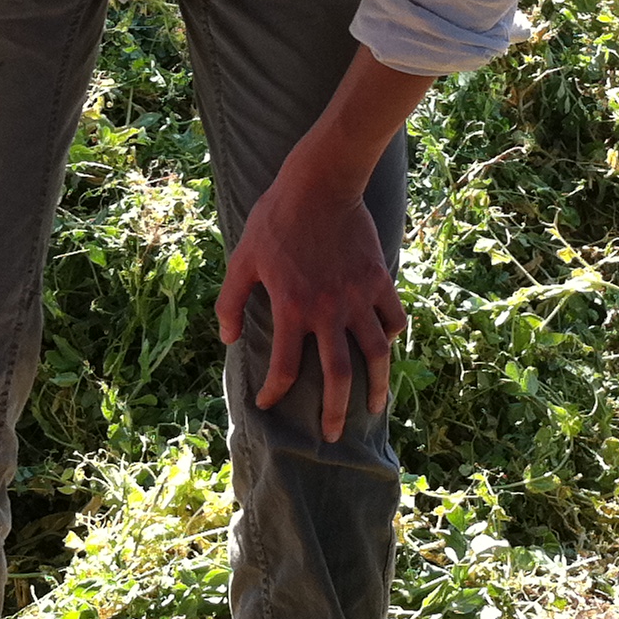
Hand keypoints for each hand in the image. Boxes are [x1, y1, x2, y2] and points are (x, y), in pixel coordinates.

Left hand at [217, 170, 405, 442]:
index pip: (284, 367)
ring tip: (374, 405)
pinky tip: (386, 347)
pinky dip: (392, 336)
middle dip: (336, 411)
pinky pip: (392, 318)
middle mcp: (327, 310)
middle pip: (338, 375)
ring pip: (375, 353)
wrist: (320, 184)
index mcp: (291, 307)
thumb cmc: (276, 219)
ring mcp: (357, 296)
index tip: (268, 404)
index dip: (274, 391)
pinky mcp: (378, 280)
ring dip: (376, 385)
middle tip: (334, 435)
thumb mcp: (242, 258)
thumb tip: (226, 338)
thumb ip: (230, 301)